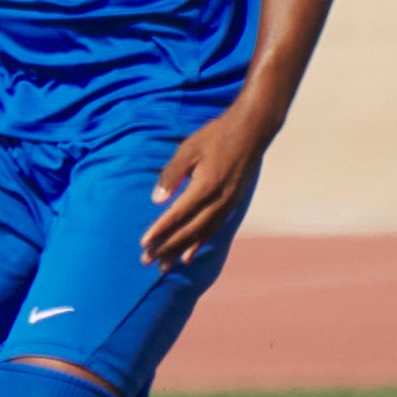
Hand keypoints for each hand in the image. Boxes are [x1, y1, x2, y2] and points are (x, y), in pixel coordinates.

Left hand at [142, 101, 276, 270]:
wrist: (253, 130)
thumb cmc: (216, 136)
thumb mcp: (188, 149)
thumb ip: (172, 174)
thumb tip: (156, 200)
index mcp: (206, 186)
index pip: (178, 214)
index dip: (160, 230)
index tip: (144, 244)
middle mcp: (220, 200)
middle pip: (189, 230)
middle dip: (167, 248)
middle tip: (146, 261)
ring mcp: (229, 203)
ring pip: (202, 234)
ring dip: (182, 251)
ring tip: (165, 266)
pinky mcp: (233, 203)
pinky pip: (215, 229)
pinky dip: (200, 243)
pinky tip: (188, 254)